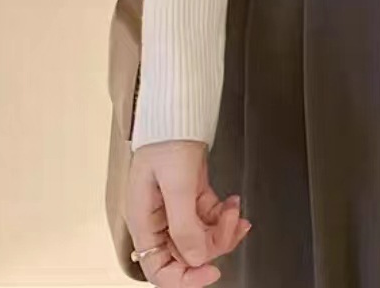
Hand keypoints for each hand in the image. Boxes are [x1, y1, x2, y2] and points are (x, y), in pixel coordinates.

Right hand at [126, 140, 250, 286]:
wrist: (179, 109)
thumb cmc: (168, 138)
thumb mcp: (176, 184)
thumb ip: (185, 226)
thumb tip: (197, 258)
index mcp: (144, 221)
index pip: (158, 269)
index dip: (185, 278)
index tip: (212, 272)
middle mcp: (158, 219)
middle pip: (186, 253)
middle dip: (213, 243)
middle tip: (231, 225)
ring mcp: (175, 207)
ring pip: (202, 236)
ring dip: (223, 228)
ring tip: (234, 209)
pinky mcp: (191, 194)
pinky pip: (209, 218)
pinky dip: (224, 214)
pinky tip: (233, 201)